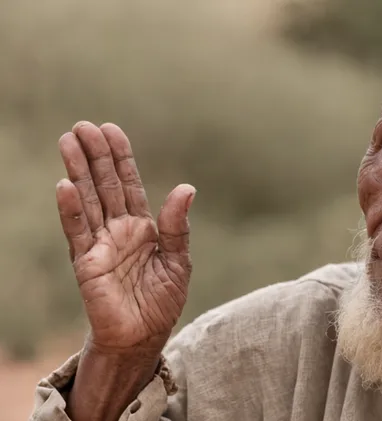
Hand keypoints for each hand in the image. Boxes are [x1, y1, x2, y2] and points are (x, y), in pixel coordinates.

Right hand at [56, 121, 194, 352]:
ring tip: (68, 140)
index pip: (129, 184)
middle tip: (83, 126)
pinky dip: (71, 210)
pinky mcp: (86, 264)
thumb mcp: (179, 261)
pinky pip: (77, 232)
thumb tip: (186, 188)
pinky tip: (64, 186)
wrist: (144, 336)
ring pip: (87, 200)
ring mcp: (100, 244)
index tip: (112, 130)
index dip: (121, 158)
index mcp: (142, 227)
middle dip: (95, 156)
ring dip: (77, 171)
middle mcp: (118, 230)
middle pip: (105, 185)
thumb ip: (178, 227)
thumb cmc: (162, 301)